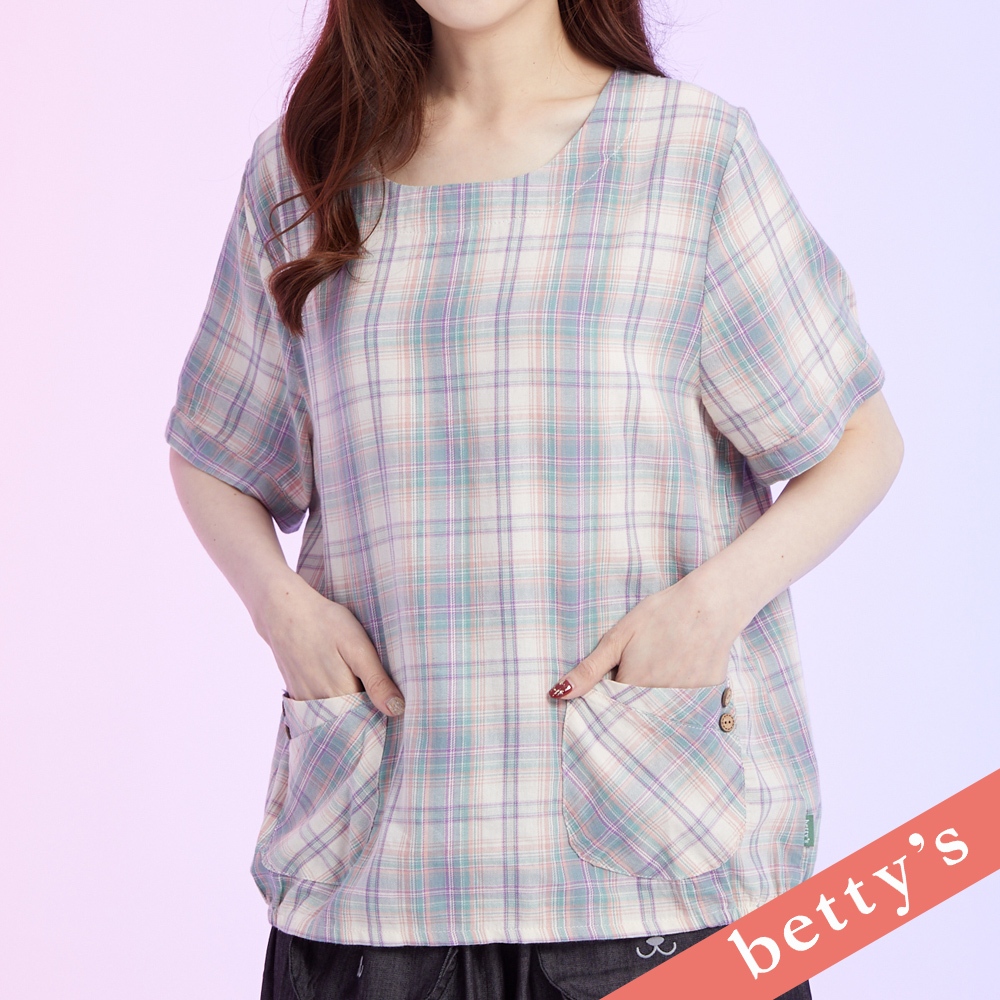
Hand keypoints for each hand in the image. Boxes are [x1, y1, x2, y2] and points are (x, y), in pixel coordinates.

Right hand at [254, 570, 405, 716]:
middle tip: (380, 696)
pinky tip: (338, 687)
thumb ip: (376, 681)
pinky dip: (331, 705)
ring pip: (334, 717)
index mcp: (342, 695)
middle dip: (366, 716)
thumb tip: (397, 710)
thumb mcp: (358, 647)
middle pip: (350, 722)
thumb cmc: (326, 623)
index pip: (369, 721)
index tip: (394, 708)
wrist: (284, 611)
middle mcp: (321, 705)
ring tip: (360, 689)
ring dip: (348, 712)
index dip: (383, 716)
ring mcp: (305, 701)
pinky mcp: (296, 694)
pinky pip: (318, 710)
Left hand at [547, 573, 739, 700]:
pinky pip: (689, 707)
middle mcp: (658, 703)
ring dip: (658, 699)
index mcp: (632, 689)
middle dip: (633, 700)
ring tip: (667, 664)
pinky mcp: (707, 700)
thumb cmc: (659, 616)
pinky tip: (686, 667)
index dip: (609, 694)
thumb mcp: (618, 638)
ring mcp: (685, 704)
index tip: (617, 676)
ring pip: (662, 712)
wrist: (710, 605)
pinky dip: (684, 695)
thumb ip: (589, 671)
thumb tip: (556, 694)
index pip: (611, 707)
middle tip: (645, 666)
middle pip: (636, 712)